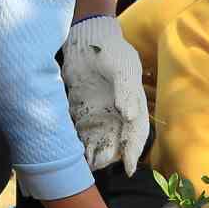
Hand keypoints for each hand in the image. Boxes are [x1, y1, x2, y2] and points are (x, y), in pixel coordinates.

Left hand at [60, 16, 151, 173]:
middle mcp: (116, 112)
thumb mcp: (121, 67)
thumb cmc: (111, 50)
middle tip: (99, 166)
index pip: (136, 132)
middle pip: (116, 141)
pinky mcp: (80, 109)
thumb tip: (128, 116)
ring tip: (85, 166)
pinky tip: (71, 153)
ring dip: (92, 153)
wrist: (86, 38)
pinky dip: (77, 143)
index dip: (134, 151)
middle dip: (109, 156)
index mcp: (131, 103)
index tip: (130, 169)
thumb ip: (124, 90)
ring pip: (97, 139)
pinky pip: (80, 130)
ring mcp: (98, 112)